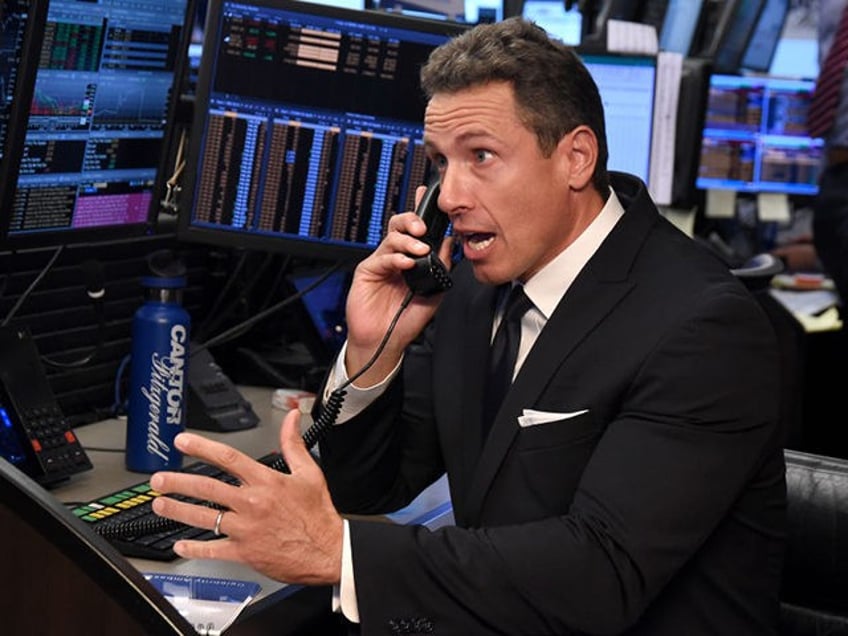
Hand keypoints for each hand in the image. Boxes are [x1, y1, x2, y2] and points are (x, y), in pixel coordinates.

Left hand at [150, 409, 343, 585]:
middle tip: (159, 479)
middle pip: (207, 488)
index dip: (202, 448)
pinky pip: (213, 550)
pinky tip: (180, 545)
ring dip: (178, 510)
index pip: (228, 458)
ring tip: (160, 505)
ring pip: (204, 517)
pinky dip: (194, 549)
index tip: (183, 442)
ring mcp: (246, 529)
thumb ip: (293, 444)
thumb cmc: (318, 515)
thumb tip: (291, 418)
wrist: (327, 550)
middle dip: (178, 482)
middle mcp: (252, 504)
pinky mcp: (244, 552)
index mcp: (266, 482)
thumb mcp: (308, 473)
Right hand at [344, 185, 453, 385]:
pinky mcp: (367, 271)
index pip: (416, 230)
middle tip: (423, 228)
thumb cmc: (406, 319)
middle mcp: (396, 257)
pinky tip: (405, 264)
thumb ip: (441, 266)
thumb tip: (451, 242)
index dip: (423, 213)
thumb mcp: (433, 291)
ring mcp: (381, 262)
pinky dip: (395, 258)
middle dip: (412, 220)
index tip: (433, 199)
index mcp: (411, 259)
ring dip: (407, 240)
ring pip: (392, 237)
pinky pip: (381, 257)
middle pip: (399, 225)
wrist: (386, 341)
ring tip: (419, 250)